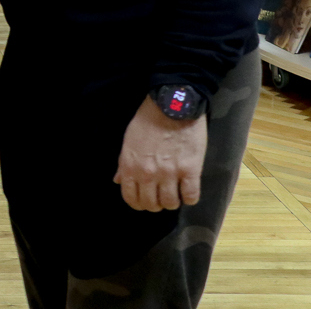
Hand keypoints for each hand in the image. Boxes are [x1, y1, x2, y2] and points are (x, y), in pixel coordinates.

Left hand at [113, 96, 206, 211]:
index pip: (131, 198)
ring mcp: (170, 173)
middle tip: (161, 196)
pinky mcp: (191, 170)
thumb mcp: (128, 141)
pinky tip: (188, 191)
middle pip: (152, 204)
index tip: (144, 200)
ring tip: (175, 193)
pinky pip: (191, 196)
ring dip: (172, 202)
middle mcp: (148, 174)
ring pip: (171, 203)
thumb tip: (118, 181)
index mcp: (130, 167)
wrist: (171, 106)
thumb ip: (123, 163)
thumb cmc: (147, 121)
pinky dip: (190, 198)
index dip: (138, 203)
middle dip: (155, 204)